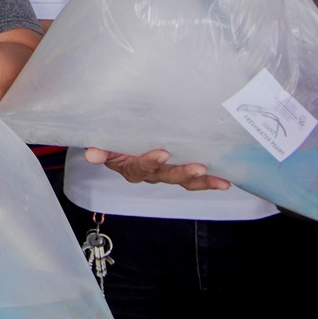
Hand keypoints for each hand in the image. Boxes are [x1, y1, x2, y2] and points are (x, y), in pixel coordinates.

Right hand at [84, 146, 230, 190]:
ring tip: (219, 180)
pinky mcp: (178, 168)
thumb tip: (91, 153)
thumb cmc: (112, 137)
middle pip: (166, 177)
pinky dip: (209, 180)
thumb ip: (100, 149)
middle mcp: (149, 174)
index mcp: (130, 167)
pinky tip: (226, 180)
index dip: (150, 162)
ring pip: (183, 180)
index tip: (162, 153)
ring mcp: (165, 173)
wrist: (115, 140)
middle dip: (183, 173)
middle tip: (199, 167)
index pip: (139, 168)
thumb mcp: (102, 141)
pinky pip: (193, 178)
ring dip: (201, 181)